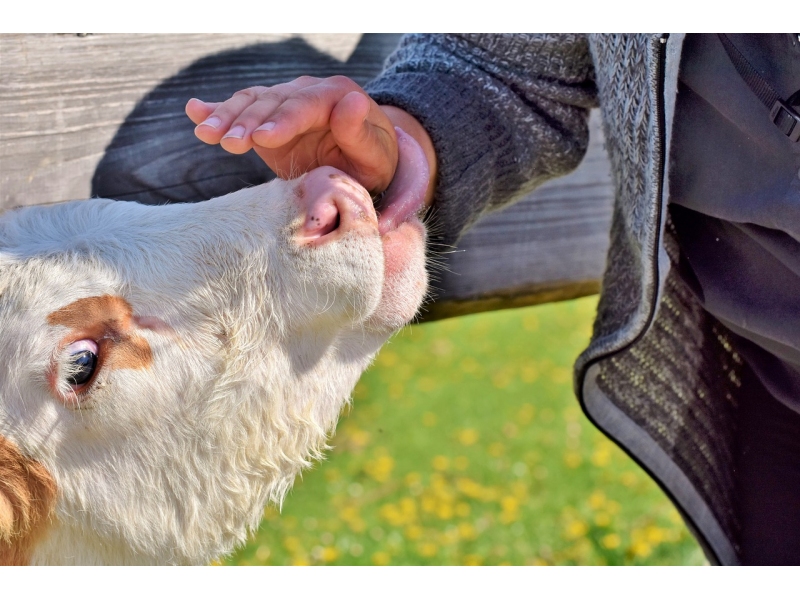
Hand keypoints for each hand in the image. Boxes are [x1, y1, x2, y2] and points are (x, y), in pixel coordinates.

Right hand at [186, 76, 399, 193]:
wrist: (362, 163)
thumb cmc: (372, 163)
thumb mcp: (375, 155)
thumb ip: (361, 133)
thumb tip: (352, 101)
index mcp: (336, 96)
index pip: (305, 105)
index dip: (283, 120)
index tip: (263, 138)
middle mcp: (307, 92)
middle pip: (272, 102)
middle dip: (247, 121)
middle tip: (227, 143)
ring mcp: (284, 102)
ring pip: (252, 103)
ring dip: (227, 118)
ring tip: (206, 135)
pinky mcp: (267, 118)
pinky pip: (241, 109)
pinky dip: (217, 110)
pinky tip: (193, 111)